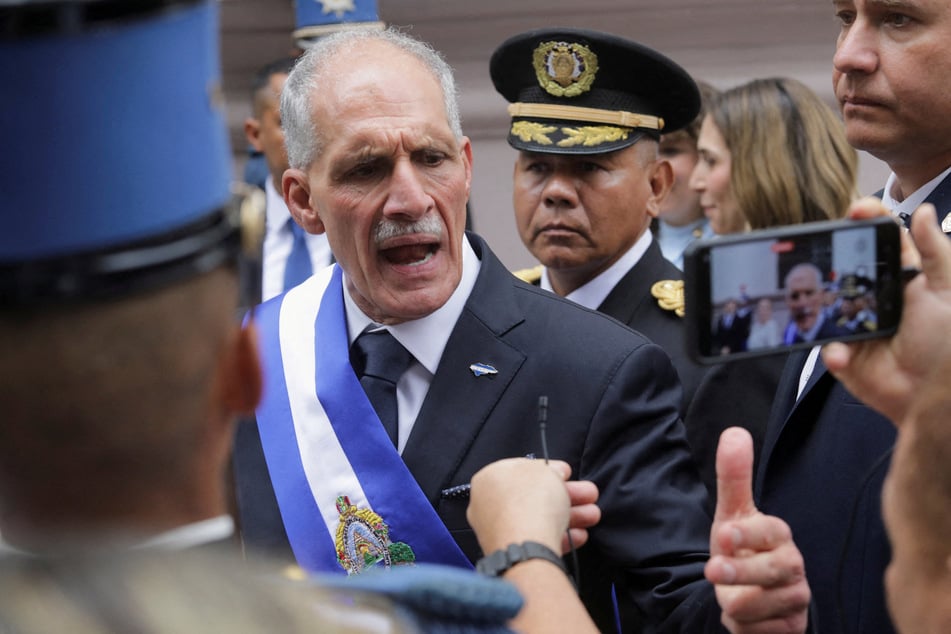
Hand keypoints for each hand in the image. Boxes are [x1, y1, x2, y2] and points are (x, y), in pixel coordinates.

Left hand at [467, 458, 599, 555]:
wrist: (526, 549)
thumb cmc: (532, 502)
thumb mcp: (547, 471)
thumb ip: (551, 469)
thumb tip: (555, 473)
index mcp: (489, 478)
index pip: (522, 469)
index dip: (549, 470)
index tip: (569, 474)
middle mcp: (488, 504)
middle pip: (534, 496)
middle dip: (567, 495)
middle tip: (590, 495)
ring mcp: (498, 531)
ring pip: (539, 518)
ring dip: (570, 515)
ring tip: (593, 516)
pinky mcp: (511, 553)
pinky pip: (537, 539)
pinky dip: (559, 535)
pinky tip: (580, 536)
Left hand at [706, 428, 809, 632]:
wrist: (749, 594)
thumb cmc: (741, 548)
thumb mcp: (731, 514)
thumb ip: (733, 477)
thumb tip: (734, 432)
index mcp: (778, 535)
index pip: (771, 531)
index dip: (748, 534)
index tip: (723, 534)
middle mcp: (792, 566)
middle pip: (776, 570)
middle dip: (743, 571)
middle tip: (713, 570)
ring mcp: (796, 597)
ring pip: (771, 605)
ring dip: (740, 604)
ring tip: (726, 600)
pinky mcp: (793, 626)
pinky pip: (770, 631)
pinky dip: (749, 628)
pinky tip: (742, 620)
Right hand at [823, 201, 950, 424]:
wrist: (933, 401)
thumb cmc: (948, 348)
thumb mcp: (950, 294)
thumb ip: (937, 253)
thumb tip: (925, 212)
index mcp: (904, 280)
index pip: (882, 242)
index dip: (868, 221)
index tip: (857, 209)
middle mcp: (877, 298)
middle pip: (846, 266)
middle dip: (831, 257)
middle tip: (821, 249)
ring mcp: (856, 325)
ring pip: (827, 304)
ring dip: (822, 305)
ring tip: (824, 305)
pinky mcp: (843, 354)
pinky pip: (827, 346)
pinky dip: (834, 351)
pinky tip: (844, 354)